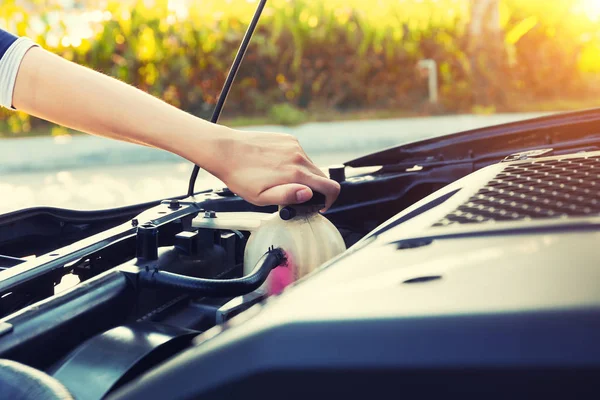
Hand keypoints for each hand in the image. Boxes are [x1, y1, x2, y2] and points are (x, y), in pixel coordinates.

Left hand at [196, 128, 340, 209]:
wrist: (225, 151)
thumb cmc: (240, 176)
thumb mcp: (261, 198)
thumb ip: (287, 197)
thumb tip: (308, 194)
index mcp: (295, 174)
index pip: (330, 187)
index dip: (329, 200)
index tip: (319, 205)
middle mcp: (298, 157)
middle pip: (322, 177)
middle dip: (315, 190)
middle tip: (296, 197)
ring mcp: (294, 146)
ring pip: (310, 166)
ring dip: (303, 176)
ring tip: (281, 181)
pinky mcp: (288, 139)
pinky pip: (300, 154)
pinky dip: (295, 163)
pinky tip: (277, 167)